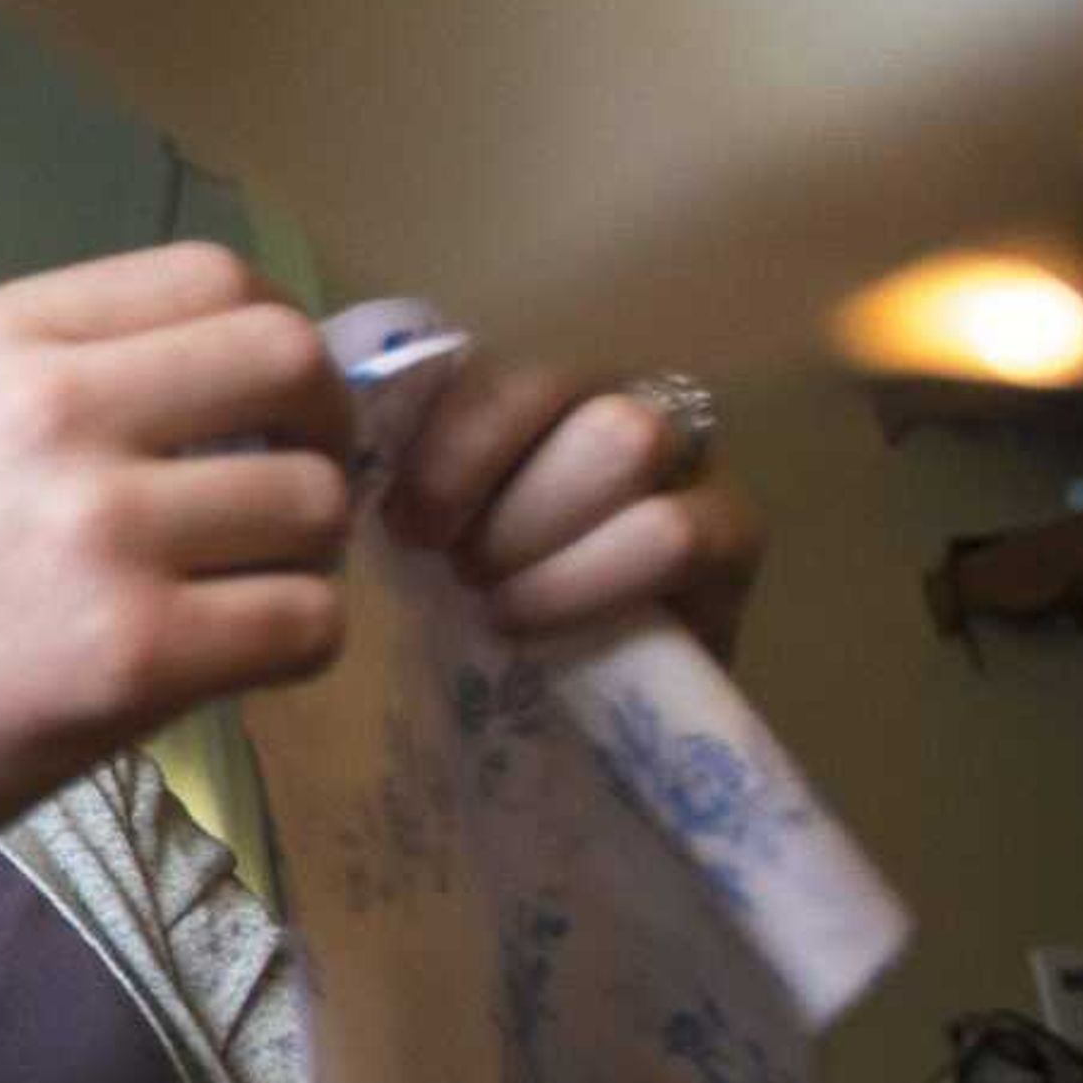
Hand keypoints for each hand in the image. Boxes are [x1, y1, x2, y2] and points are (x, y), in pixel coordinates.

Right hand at [0, 243, 353, 889]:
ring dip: (311, 550)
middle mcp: (55, 413)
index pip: (214, 278)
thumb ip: (68, 376)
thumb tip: (250, 379)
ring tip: (251, 585)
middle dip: (326, 425)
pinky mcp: (136, 656)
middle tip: (299, 486)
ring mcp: (101, 535)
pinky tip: (242, 652)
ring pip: (316, 502)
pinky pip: (306, 622)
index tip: (271, 400)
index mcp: (1, 338)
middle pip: (288, 362)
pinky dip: (303, 638)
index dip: (275, 336)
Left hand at [383, 353, 765, 661]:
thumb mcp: (424, 537)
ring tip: (493, 601)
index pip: (490, 360)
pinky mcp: (735, 533)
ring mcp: (685, 457)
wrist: (559, 722)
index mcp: (527, 390)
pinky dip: (588, 580)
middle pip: (559, 380)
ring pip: (624, 437)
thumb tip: (346, 454)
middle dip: (488, 483)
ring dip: (539, 529)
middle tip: (455, 567)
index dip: (444, 441)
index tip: (405, 526)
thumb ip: (399, 477)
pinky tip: (534, 626)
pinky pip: (675, 530)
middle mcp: (611, 397)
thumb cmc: (474, 610)